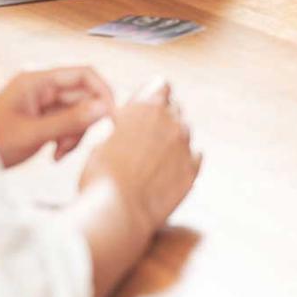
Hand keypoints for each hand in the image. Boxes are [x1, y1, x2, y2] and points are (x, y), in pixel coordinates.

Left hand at [0, 66, 115, 167]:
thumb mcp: (33, 134)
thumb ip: (69, 120)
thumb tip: (104, 108)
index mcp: (37, 80)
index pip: (84, 74)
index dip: (103, 92)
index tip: (111, 116)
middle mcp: (42, 87)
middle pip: (83, 96)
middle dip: (84, 122)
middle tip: (75, 145)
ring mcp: (42, 103)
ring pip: (77, 112)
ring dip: (75, 134)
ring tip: (59, 153)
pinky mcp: (41, 118)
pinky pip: (66, 123)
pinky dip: (66, 139)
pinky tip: (54, 154)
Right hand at [79, 80, 201, 234]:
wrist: (116, 211)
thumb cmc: (101, 176)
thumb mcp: (105, 138)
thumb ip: (125, 126)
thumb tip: (129, 127)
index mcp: (147, 107)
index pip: (161, 85)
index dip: (152, 95)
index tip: (145, 108)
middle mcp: (172, 121)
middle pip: (175, 108)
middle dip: (163, 117)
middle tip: (146, 136)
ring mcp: (185, 146)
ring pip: (185, 132)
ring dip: (173, 139)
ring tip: (154, 158)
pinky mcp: (192, 170)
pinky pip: (195, 156)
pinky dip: (185, 160)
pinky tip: (168, 171)